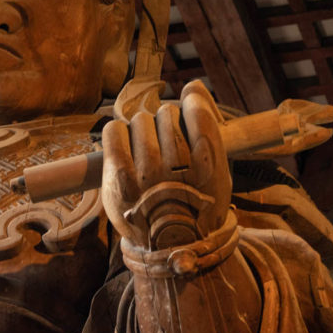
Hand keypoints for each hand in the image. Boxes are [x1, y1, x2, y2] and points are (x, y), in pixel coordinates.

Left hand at [101, 81, 231, 249]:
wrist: (169, 247)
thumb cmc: (196, 204)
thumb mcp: (218, 174)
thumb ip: (208, 129)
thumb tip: (193, 85)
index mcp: (207, 168)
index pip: (197, 112)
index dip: (192, 100)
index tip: (189, 103)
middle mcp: (176, 170)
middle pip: (166, 114)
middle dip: (166, 121)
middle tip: (166, 140)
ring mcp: (145, 175)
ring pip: (140, 119)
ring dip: (143, 127)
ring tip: (146, 146)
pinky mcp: (117, 179)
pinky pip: (114, 130)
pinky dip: (119, 131)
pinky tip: (125, 142)